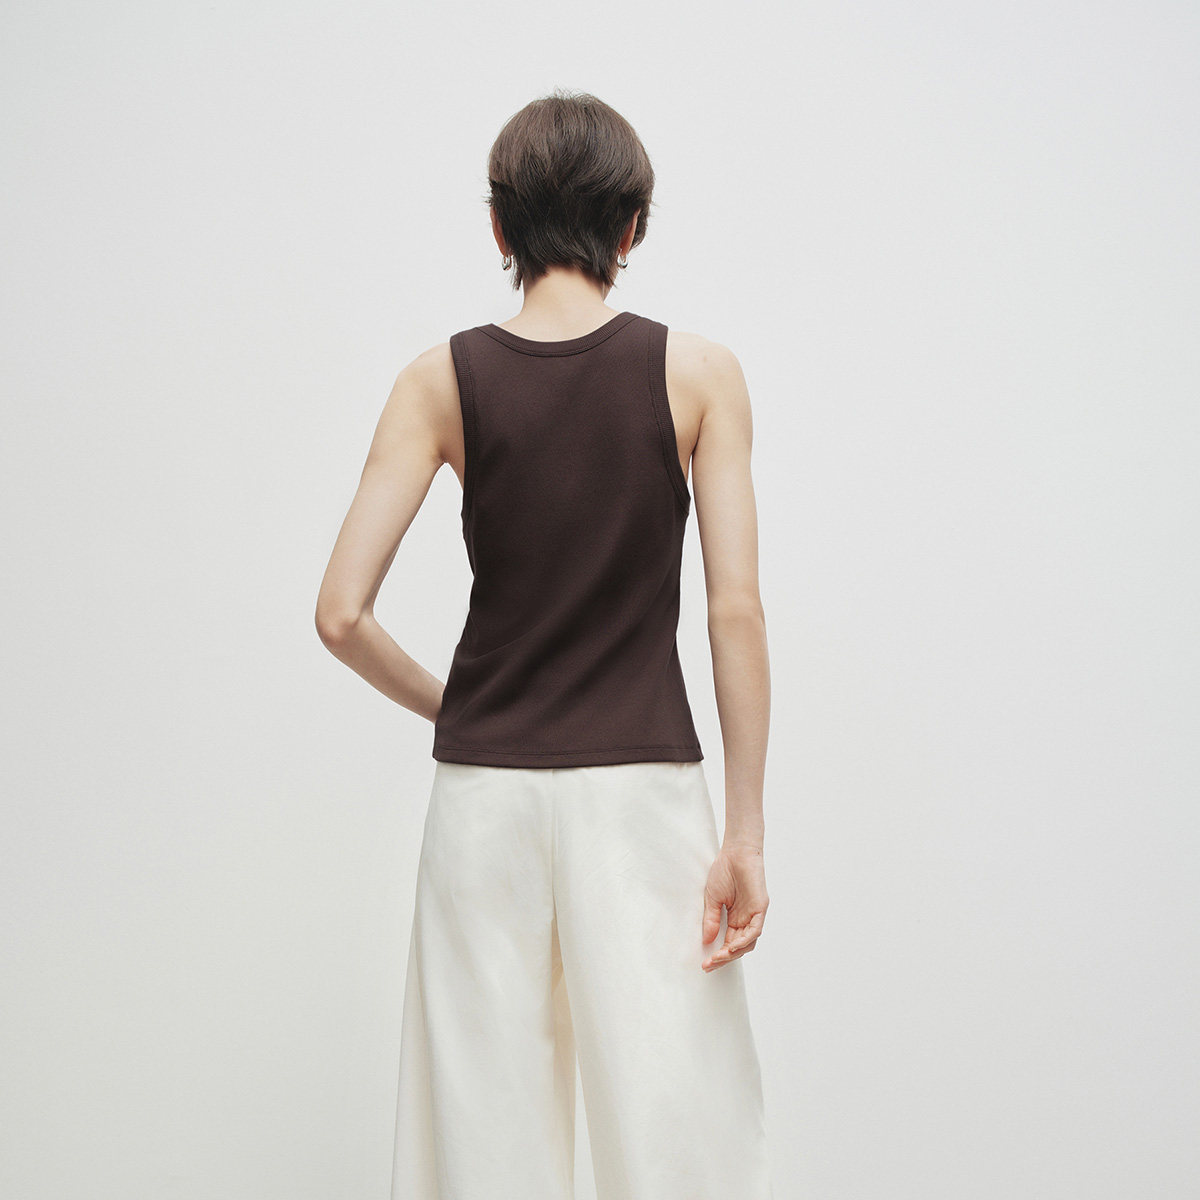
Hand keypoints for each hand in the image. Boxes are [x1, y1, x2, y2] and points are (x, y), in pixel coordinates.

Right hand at [701, 843, 767, 971]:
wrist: (736, 852)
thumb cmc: (725, 871)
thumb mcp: (712, 899)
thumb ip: (711, 920)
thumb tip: (706, 941)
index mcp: (735, 918)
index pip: (729, 943)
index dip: (718, 954)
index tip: (705, 963)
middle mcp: (746, 919)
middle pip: (739, 947)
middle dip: (724, 958)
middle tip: (709, 965)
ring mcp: (755, 914)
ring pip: (748, 942)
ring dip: (733, 953)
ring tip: (718, 958)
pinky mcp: (761, 908)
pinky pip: (755, 930)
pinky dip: (744, 940)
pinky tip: (732, 946)